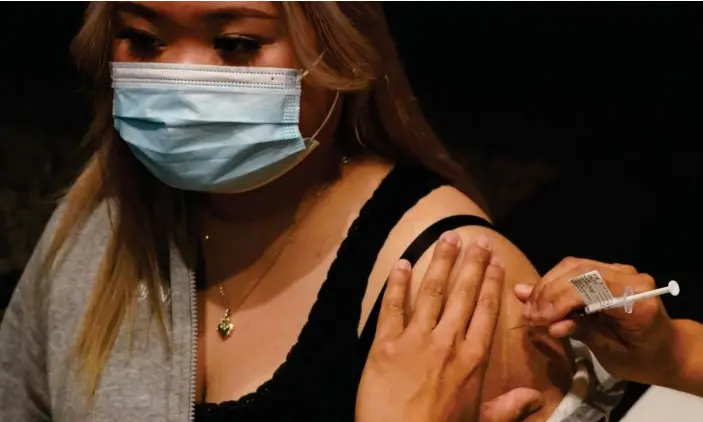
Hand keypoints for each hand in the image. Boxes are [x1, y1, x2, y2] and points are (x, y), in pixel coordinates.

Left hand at [356, 232, 543, 421]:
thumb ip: (508, 408)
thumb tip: (536, 399)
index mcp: (472, 359)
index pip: (486, 312)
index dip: (491, 284)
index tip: (496, 262)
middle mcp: (447, 342)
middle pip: (463, 294)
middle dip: (472, 264)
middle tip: (478, 239)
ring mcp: (415, 340)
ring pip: (432, 292)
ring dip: (441, 263)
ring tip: (448, 238)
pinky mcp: (385, 345)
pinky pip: (392, 307)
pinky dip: (397, 284)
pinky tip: (403, 263)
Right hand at [514, 257, 674, 384]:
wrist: (665, 348)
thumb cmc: (643, 358)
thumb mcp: (612, 354)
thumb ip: (582, 333)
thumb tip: (548, 325)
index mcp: (638, 299)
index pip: (591, 287)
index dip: (559, 301)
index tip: (538, 320)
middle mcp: (629, 277)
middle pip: (578, 272)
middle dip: (548, 293)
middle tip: (528, 316)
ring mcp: (618, 270)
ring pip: (572, 267)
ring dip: (546, 286)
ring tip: (530, 308)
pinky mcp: (607, 270)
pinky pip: (574, 269)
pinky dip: (552, 282)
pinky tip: (536, 296)